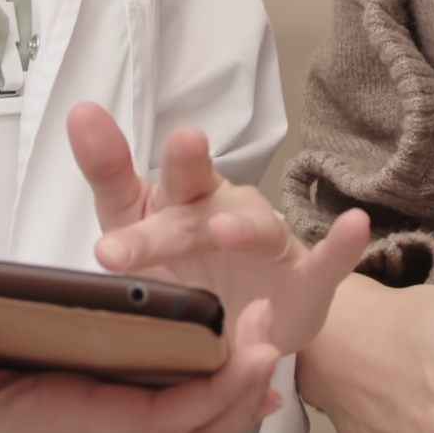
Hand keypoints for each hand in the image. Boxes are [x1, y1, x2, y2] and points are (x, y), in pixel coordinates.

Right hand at [0, 305, 285, 432]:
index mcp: (57, 421)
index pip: (161, 418)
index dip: (218, 387)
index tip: (256, 345)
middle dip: (242, 391)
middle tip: (274, 332)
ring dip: (231, 400)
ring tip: (264, 348)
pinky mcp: (82, 426)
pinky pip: (161, 428)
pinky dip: (203, 404)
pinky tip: (225, 373)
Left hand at [67, 100, 373, 356]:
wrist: (247, 323)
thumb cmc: (183, 261)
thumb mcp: (134, 221)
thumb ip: (109, 174)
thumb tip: (79, 110)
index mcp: (176, 200)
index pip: (138, 180)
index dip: (116, 165)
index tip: (86, 132)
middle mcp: (221, 212)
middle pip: (196, 197)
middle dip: (188, 173)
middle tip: (182, 146)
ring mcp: (266, 244)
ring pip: (256, 228)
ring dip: (244, 228)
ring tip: (225, 229)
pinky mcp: (305, 278)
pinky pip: (327, 261)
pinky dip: (341, 245)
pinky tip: (354, 225)